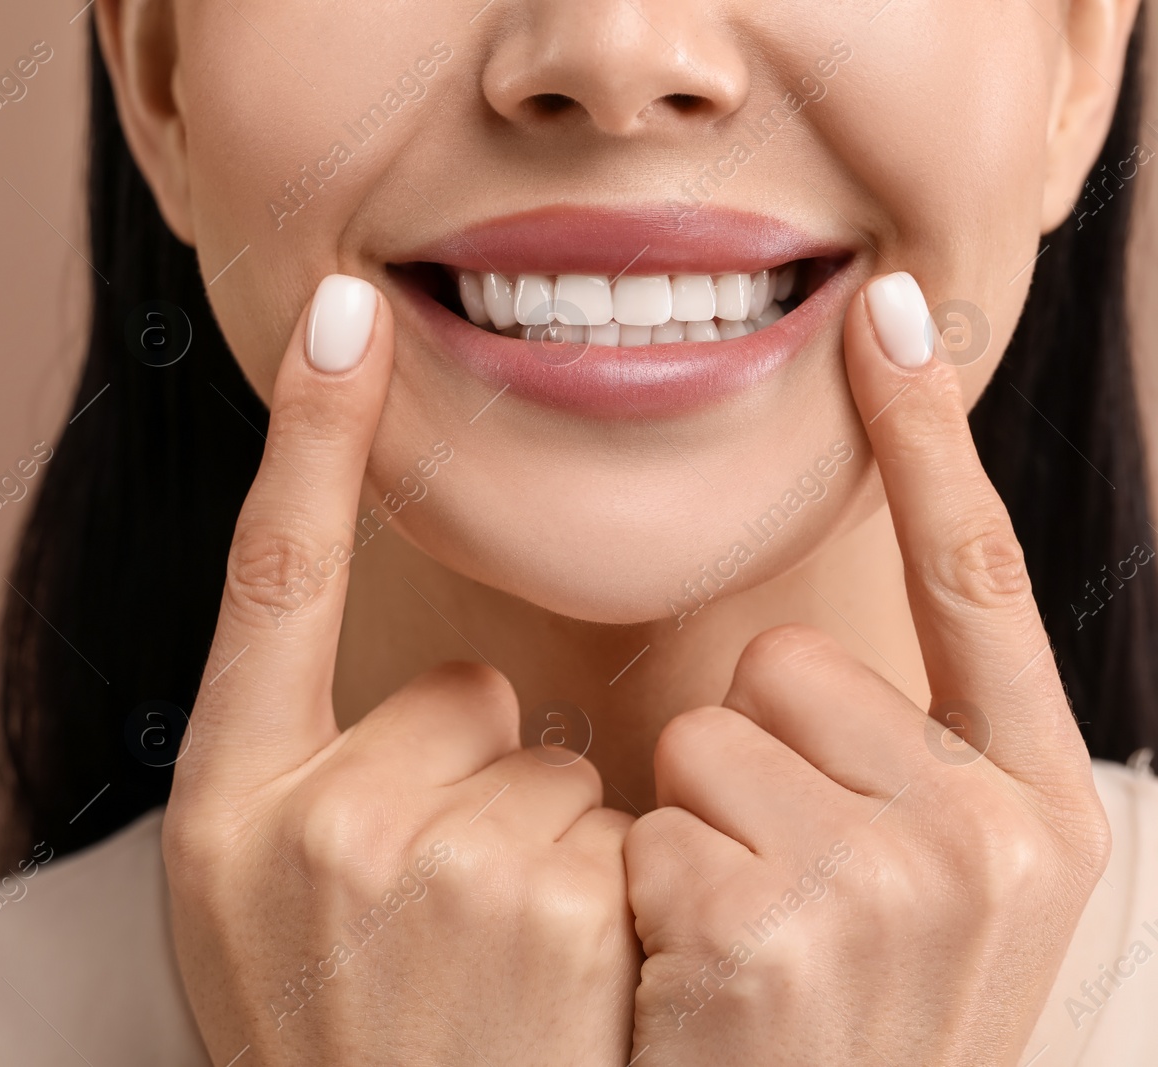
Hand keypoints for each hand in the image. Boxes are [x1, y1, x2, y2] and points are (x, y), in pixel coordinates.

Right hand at [165, 275, 638, 1065]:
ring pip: (546, 761)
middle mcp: (312, 820)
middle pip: (462, 691)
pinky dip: (603, 890)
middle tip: (440, 916)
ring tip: (495, 969)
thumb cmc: (325, 1033)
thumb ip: (308, 765)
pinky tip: (557, 991)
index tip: (342, 311)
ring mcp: (435, 871)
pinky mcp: (557, 916)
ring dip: (538, 844)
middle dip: (472, 781)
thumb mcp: (250, 902)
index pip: (270, 574)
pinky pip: (617, 828)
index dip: (307, 435)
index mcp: (225, 802)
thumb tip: (451, 681)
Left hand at [625, 272, 1111, 1064]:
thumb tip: (795, 652)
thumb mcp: (920, 903)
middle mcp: (994, 834)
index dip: (930, 435)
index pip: (977, 579)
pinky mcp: (782, 919)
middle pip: (789, 662)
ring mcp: (898, 877)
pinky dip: (647, 891)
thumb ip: (892, 765)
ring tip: (736, 948)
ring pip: (705, 732)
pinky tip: (697, 985)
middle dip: (750, 762)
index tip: (890, 306)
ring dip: (693, 830)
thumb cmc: (840, 1036)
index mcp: (1036, 810)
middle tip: (774, 896)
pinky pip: (650, 818)